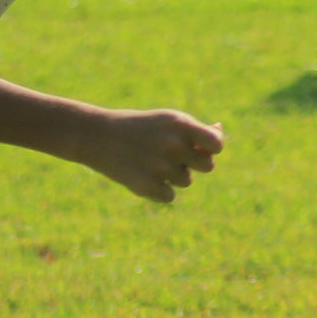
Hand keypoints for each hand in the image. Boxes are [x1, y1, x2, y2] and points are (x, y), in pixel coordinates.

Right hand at [79, 109, 223, 201]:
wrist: (97, 136)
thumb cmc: (139, 127)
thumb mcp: (167, 121)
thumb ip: (195, 129)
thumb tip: (220, 130)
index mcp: (180, 124)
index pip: (217, 144)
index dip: (213, 149)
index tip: (203, 150)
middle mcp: (173, 144)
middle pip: (207, 166)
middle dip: (194, 164)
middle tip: (173, 156)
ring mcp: (160, 166)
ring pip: (186, 181)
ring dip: (173, 175)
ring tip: (150, 161)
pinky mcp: (147, 186)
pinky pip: (170, 196)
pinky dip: (158, 190)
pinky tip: (141, 174)